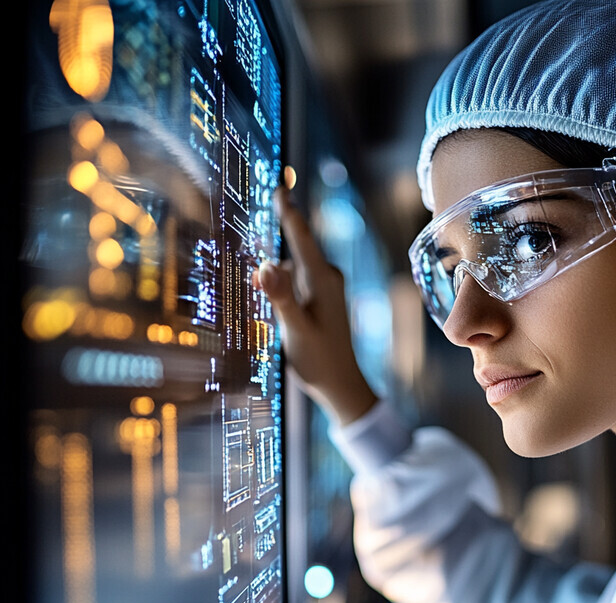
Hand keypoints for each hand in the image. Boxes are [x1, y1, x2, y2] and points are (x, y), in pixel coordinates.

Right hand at [253, 186, 377, 426]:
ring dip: (273, 275)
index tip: (279, 184)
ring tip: (266, 302)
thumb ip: (280, 297)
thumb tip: (265, 265)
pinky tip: (271, 305)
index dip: (287, 208)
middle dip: (270, 248)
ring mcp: (322, 286)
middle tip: (252, 263)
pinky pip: (293, 280)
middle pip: (292, 247)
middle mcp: (324, 276)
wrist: (340, 384)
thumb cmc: (320, 359)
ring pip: (289, 266)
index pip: (300, 234)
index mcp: (321, 278)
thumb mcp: (295, 330)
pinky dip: (279, 286)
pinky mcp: (317, 298)